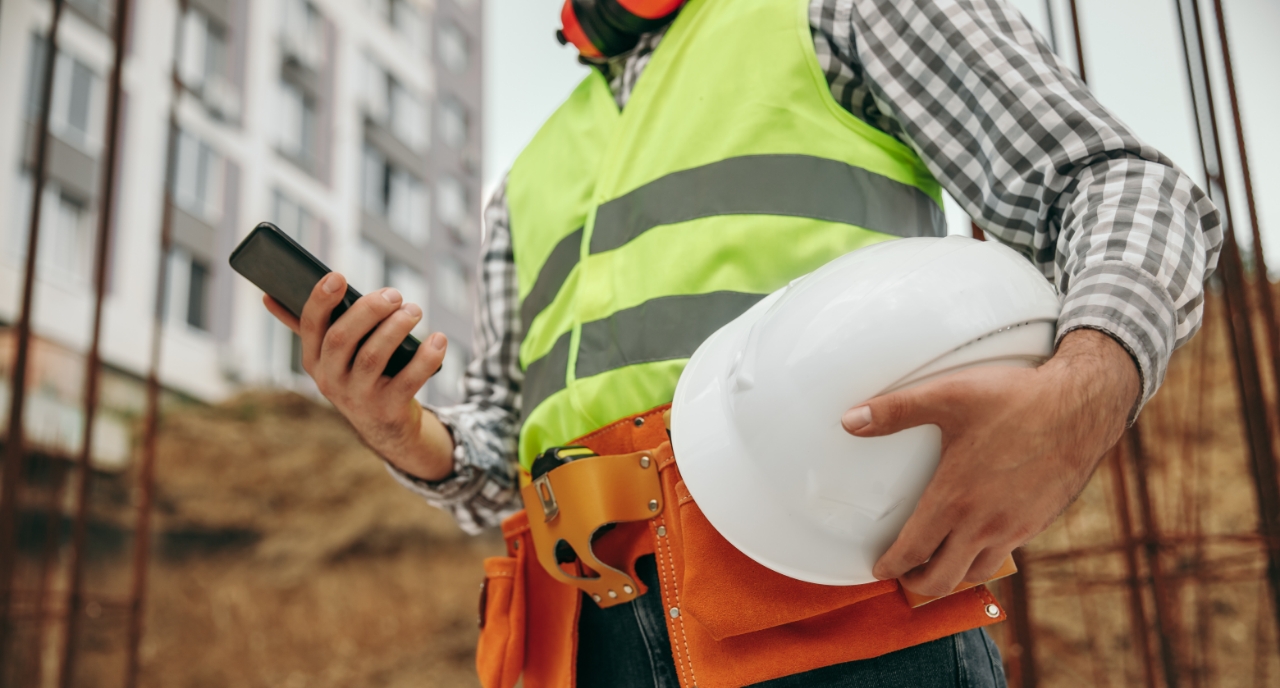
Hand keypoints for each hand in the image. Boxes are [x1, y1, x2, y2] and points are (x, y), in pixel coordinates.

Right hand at [263, 272, 455, 480]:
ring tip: (415, 310)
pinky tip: (438, 338)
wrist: (385, 424)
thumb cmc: (358, 374)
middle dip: (368, 310)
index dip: (321, 299)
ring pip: (374, 356)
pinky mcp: (388, 410)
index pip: (310, 325)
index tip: (338, 275)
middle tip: (395, 294)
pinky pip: (409, 380)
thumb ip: (308, 326)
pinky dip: (426, 357)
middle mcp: (331, 380)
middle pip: (342, 338)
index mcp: (314, 359)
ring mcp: (359, 397)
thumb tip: (268, 296)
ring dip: (397, 327)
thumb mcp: (332, 355)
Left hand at [840, 328, 1139, 597]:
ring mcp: (1015, 527)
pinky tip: (977, 542)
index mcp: (955, 498)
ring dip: (953, 577)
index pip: (913, 551)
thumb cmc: (1017, 399)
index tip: (879, 568)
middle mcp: (984, 523)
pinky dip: (983, 559)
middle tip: (904, 575)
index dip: (891, 566)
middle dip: (918, 583)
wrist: (1083, 406)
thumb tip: (850, 420)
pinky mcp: (1037, 522)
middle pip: (943, 578)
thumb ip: (895, 410)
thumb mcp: (949, 395)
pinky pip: (1004, 554)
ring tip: (937, 565)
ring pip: (976, 573)